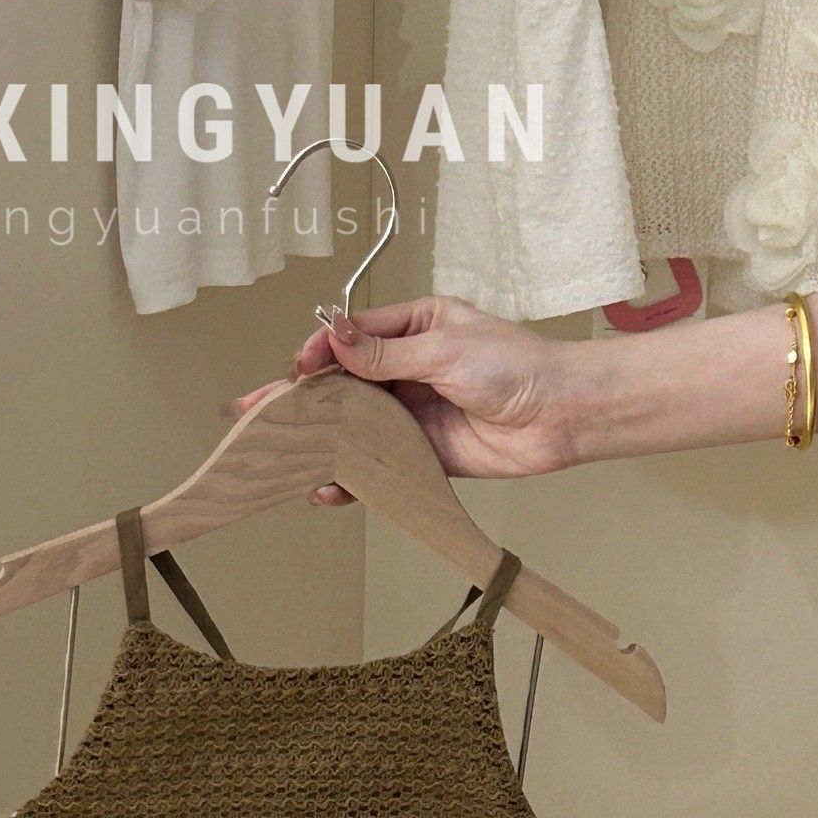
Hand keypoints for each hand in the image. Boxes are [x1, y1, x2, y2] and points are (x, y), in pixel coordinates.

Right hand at [228, 296, 579, 505]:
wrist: (561, 415)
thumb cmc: (515, 366)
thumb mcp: (444, 349)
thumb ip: (386, 355)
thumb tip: (333, 340)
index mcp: (415, 328)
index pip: (351, 338)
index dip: (320, 352)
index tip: (297, 369)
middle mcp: (409, 369)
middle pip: (344, 384)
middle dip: (302, 398)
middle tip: (257, 414)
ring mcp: (414, 412)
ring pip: (356, 425)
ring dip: (322, 441)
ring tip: (281, 455)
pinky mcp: (425, 453)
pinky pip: (380, 463)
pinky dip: (354, 477)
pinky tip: (326, 488)